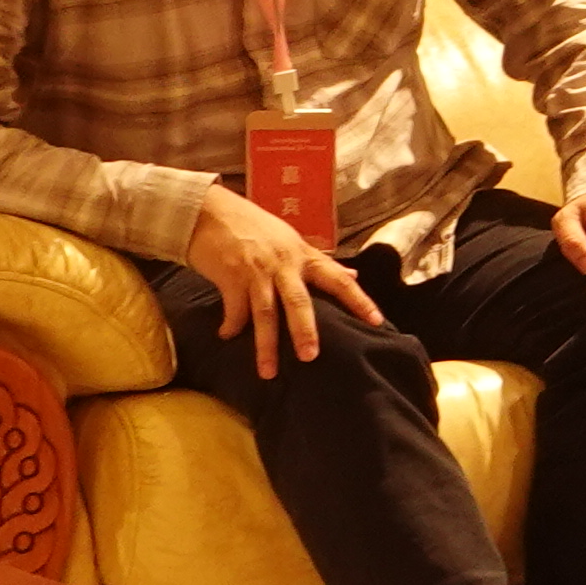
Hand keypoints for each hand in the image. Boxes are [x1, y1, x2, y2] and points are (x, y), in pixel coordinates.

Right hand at [183, 184, 382, 377]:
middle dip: (305, 331)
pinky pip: (235, 309)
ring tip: (268, 372)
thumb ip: (321, 261)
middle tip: (311, 357)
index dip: (358, 300)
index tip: (376, 321)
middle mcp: (284, 263)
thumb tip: (353, 276)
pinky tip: (228, 337)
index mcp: (304, 255)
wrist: (209, 212)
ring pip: (265, 313)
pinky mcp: (230, 276)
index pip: (338, 279)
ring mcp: (257, 271)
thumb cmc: (253, 226)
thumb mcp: (292, 240)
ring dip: (266, 345)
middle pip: (299, 301)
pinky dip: (232, 326)